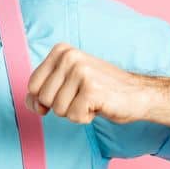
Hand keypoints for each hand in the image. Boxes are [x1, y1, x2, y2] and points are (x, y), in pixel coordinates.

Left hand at [26, 43, 151, 124]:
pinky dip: (86, 118)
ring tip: (91, 100)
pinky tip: (99, 105)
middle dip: (62, 106)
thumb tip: (31, 104)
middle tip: (83, 96)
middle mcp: (69, 56)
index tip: (65, 95)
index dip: (44, 99)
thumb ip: (43, 90)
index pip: (32, 86)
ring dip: (75, 112)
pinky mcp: (91, 89)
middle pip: (43, 99)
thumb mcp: (68, 83)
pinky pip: (74, 116)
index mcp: (61, 51)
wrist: (138, 94)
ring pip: (58, 110)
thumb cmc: (101, 90)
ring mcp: (81, 71)